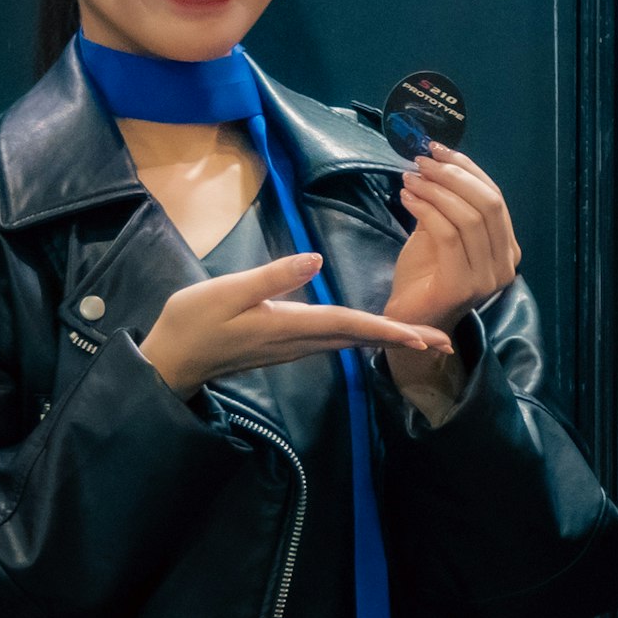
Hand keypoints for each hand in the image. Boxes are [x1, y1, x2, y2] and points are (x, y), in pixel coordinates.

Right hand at [141, 252, 452, 397]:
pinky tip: (375, 332)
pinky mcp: (287, 344)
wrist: (171, 359)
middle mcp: (301, 341)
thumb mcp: (228, 292)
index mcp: (291, 326)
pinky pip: (336, 341)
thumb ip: (272, 276)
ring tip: (424, 338)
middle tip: (446, 342)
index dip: (389, 328)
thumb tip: (316, 259)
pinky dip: (364, 336)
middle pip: (362, 338)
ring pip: (352, 341)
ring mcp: (295, 346)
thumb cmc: (193, 322)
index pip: (350, 325)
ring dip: (388, 339)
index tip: (425, 335)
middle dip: (404, 339)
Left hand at [381, 145, 521, 406]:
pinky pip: (448, 235)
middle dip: (453, 175)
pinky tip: (406, 197)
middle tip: (422, 161)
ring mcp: (488, 278)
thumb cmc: (424, 277)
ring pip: (469, 217)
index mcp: (507, 249)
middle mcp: (506, 264)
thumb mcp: (439, 232)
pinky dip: (426, 209)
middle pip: (488, 204)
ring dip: (436, 190)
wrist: (407, 322)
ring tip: (410, 177)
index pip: (495, 198)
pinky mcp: (463, 285)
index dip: (468, 169)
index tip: (438, 148)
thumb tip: (436, 160)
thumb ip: (447, 204)